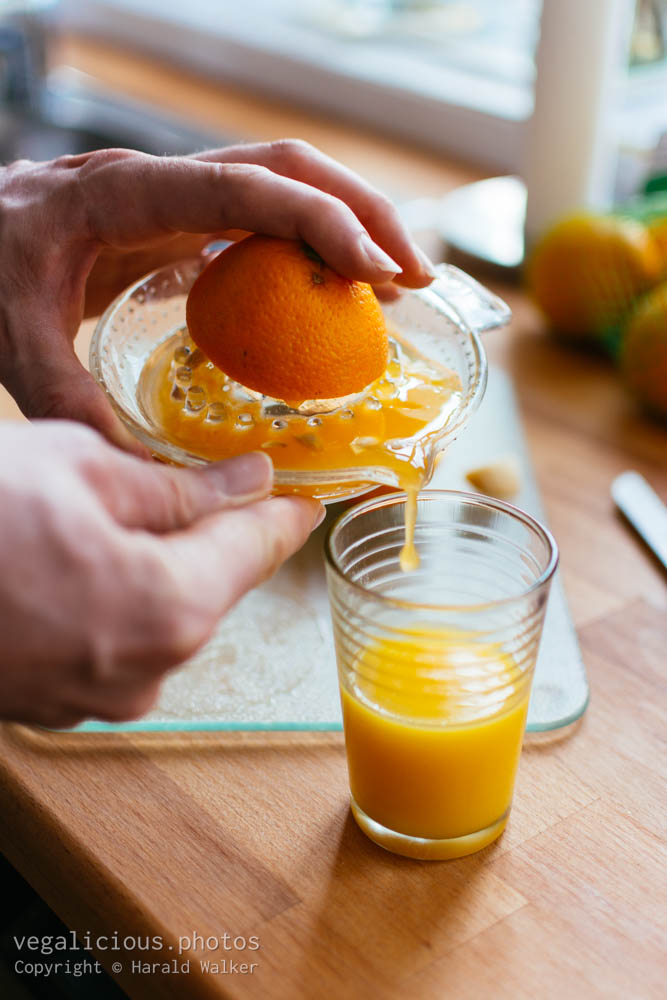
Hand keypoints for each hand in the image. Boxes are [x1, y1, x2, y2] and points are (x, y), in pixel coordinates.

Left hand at [0, 140, 433, 449]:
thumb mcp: (14, 344)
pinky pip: (264, 216)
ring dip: (350, 223)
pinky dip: (312, 245)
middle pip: (285, 167)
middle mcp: (158, 180)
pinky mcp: (180, 217)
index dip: (317, 221)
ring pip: (284, 182)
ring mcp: (174, 194)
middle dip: (361, 213)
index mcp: (118, 194)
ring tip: (397, 285)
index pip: (240, 186)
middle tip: (413, 276)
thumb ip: (73, 407)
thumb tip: (147, 477)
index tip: (373, 272)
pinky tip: (337, 289)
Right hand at [0, 420, 322, 726]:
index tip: (306, 500)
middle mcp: (144, 670)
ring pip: (153, 611)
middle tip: (188, 481)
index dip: (285, 515)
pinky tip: (57, 556)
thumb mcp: (76, 469)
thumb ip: (175, 488)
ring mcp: (92, 697)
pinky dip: (100, 596)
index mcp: (170, 608)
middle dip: (204, 532)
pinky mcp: (48, 703)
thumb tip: (245, 483)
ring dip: (144, 563)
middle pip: (207, 584)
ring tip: (88, 514)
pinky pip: (105, 637)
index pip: (257, 550)